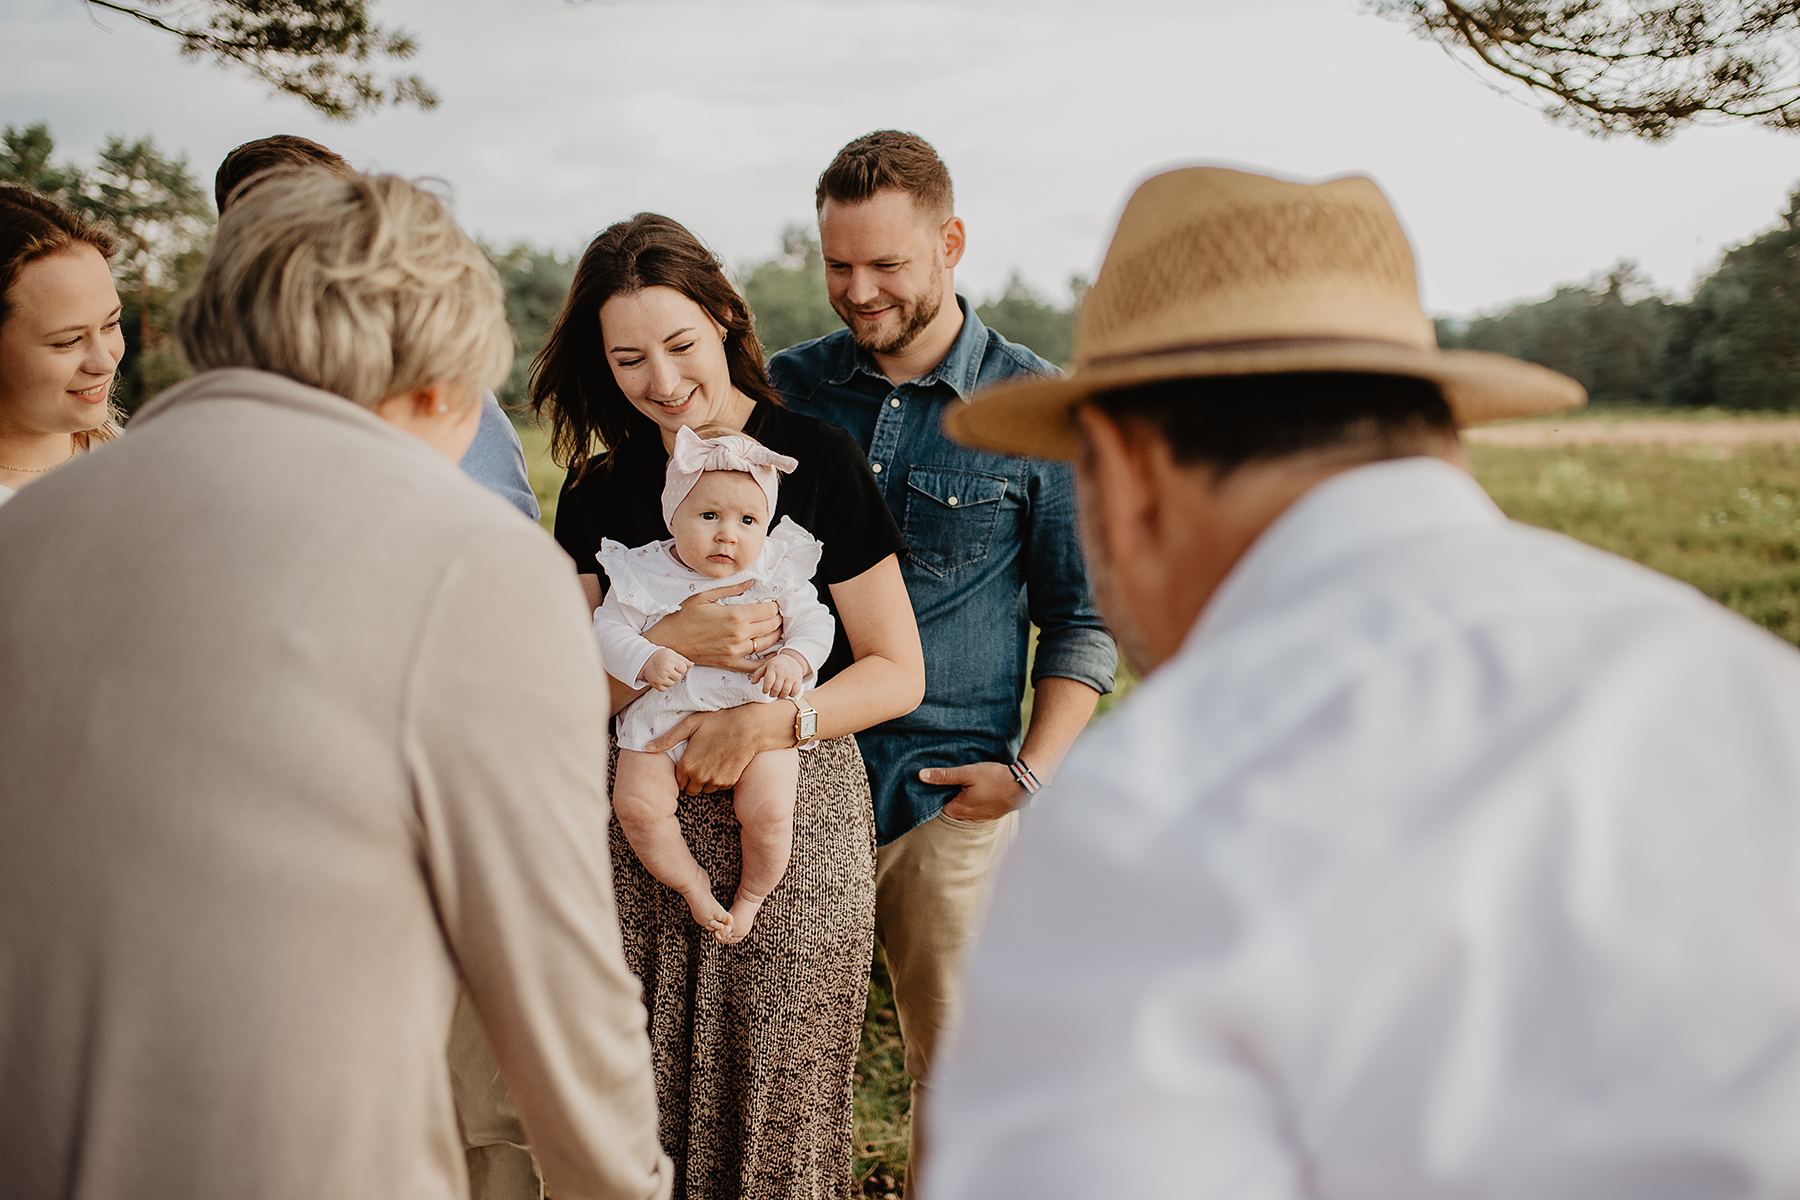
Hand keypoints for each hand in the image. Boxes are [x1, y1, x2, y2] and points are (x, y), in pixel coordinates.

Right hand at [641, 647, 690, 690]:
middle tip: (667, 669)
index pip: (683, 669)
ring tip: (663, 673)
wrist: (645, 660)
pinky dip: (663, 685)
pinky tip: (660, 678)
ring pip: (672, 683)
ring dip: (669, 679)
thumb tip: (692, 665)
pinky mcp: (656, 684)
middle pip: (678, 677)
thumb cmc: (661, 656)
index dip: (680, 667)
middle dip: (674, 673)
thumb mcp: (672, 654)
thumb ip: (683, 660)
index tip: (674, 665)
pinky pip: (665, 689)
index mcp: (671, 660)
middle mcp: (665, 669)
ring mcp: (660, 677)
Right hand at [642, 580, 781, 672]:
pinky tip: (771, 653)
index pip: (769, 610)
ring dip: (775, 635)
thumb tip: (752, 581)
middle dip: (778, 618)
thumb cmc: (684, 615)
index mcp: (735, 615)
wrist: (668, 641)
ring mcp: (736, 651)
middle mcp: (739, 635)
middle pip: (772, 626)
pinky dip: (766, 661)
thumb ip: (732, 588)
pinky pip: (755, 666)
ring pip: (768, 644)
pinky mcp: (730, 663)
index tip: (772, 601)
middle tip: (776, 613)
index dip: (774, 605)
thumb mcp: (705, 595)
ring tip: (775, 627)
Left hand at [647, 701, 793, 793]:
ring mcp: (715, 782)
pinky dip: (720, 778)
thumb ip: (667, 739)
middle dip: (693, 779)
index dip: (683, 772)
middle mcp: (699, 777)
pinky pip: (720, 786)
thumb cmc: (718, 721)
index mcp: (687, 765)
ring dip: (706, 780)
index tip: (690, 761)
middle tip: (701, 762)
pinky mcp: (729, 782)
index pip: (678, 781)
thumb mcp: (690, 724)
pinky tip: (724, 762)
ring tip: (713, 760)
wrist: (749, 727)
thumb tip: (646, 747)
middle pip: (691, 789)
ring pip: (705, 789)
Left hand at [751, 649, 809, 698]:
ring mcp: (791, 676)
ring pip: (785, 691)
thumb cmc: (776, 664)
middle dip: (772, 694)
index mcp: (773, 668)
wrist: (792, 658)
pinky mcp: (798, 679)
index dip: (765, 689)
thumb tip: (752, 683)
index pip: (768, 681)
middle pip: (776, 688)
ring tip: (778, 694)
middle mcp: (782, 672)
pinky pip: (795, 691)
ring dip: (781, 696)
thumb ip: (758, 674)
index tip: (765, 691)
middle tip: (772, 693)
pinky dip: (791, 695)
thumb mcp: (766, 666)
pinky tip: (788, 692)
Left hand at [922, 761, 1024, 822]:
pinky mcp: (990, 816)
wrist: (1022, 785)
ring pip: (963, 811)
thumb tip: (921, 776)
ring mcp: (980, 819)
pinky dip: (973, 804)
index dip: (935, 795)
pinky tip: (977, 792)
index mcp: (958, 809)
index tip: (935, 784)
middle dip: (948, 798)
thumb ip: (944, 776)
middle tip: (948, 783)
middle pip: (950, 809)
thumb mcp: (967, 772)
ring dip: (961, 801)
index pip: (937, 806)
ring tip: (963, 787)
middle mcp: (967, 818)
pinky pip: (975, 812)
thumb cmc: (994, 778)